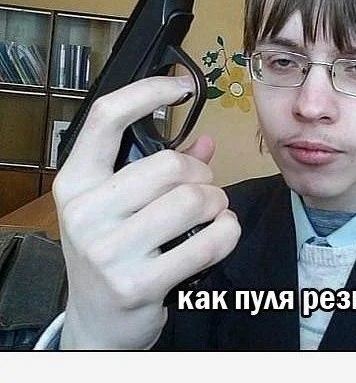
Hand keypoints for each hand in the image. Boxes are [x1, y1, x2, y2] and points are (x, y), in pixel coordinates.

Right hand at [53, 76, 240, 348]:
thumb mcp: (120, 207)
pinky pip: (208, 241)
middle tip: (205, 189)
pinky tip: (222, 233)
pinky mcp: (138, 283)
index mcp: (75, 182)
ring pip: (193, 200)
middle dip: (202, 175)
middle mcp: (85, 212)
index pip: (106, 117)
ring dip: (217, 203)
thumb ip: (159, 169)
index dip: (147, 92)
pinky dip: (228, 232)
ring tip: (213, 212)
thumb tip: (206, 141)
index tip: (182, 86)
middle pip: (170, 165)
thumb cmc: (113, 251)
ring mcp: (108, 251)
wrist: (97, 320)